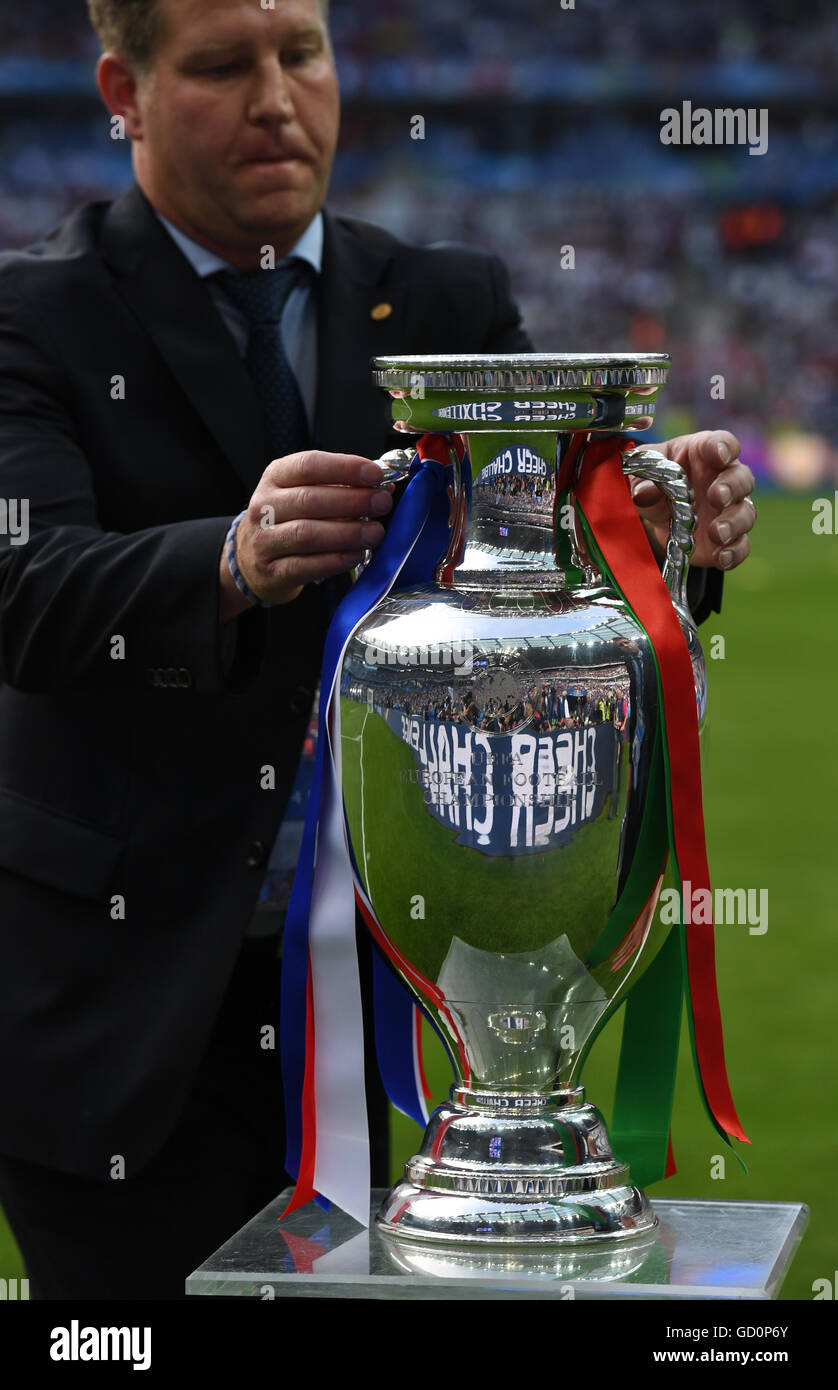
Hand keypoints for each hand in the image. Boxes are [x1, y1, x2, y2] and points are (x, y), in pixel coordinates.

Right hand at [219, 451, 391, 619]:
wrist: (251, 560)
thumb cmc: (287, 521)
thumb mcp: (305, 494)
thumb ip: (342, 488)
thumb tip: (385, 487)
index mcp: (275, 477)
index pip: (308, 465)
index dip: (344, 468)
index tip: (375, 475)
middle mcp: (264, 506)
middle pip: (310, 499)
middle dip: (353, 500)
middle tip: (382, 504)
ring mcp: (264, 540)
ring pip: (307, 534)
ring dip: (348, 532)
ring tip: (375, 533)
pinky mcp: (272, 571)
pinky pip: (306, 565)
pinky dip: (336, 560)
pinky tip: (357, 554)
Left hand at [628, 430, 754, 569]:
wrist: (653, 517)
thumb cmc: (652, 482)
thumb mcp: (639, 474)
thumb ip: (639, 479)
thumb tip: (643, 493)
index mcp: (703, 453)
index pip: (722, 443)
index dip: (723, 447)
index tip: (717, 454)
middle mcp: (724, 479)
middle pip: (742, 478)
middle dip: (732, 487)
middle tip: (716, 497)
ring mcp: (729, 511)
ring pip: (746, 513)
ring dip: (734, 523)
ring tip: (717, 532)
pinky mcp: (727, 540)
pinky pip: (740, 546)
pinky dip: (734, 552)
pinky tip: (721, 557)